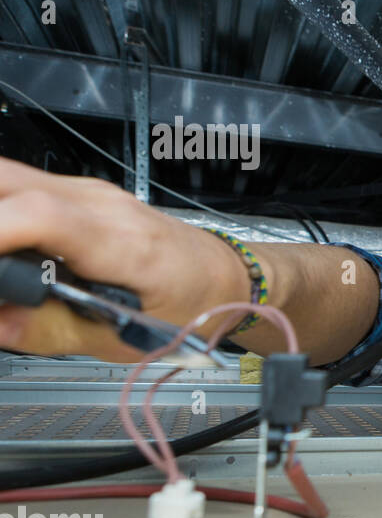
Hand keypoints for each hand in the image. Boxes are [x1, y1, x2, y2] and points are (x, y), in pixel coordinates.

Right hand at [0, 157, 248, 360]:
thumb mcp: (129, 338)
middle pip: (7, 181)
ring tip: (2, 266)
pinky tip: (9, 253)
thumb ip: (56, 332)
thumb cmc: (189, 306)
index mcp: (123, 243)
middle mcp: (103, 205)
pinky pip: (22, 188)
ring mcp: (91, 193)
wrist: (223, 277)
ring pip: (8, 179)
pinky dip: (3, 214)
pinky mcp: (82, 194)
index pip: (39, 215)